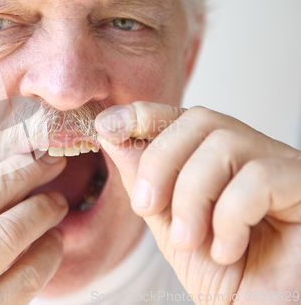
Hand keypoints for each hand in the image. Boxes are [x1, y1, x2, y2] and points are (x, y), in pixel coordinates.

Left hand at [96, 102, 300, 303]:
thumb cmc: (223, 276)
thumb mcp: (168, 224)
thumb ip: (145, 180)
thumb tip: (113, 133)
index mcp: (219, 158)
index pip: (182, 117)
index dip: (143, 114)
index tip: (107, 127)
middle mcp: (253, 153)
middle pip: (201, 120)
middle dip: (160, 162)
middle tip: (145, 206)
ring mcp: (283, 166)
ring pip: (225, 145)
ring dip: (191, 198)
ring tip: (188, 239)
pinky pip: (260, 178)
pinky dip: (230, 217)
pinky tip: (228, 249)